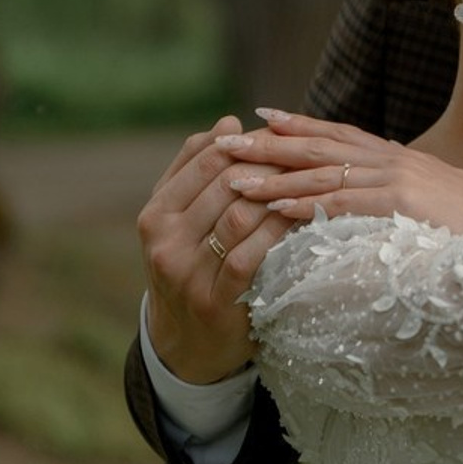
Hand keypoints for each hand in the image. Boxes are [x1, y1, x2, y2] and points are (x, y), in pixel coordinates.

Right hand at [137, 116, 291, 383]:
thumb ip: (196, 168)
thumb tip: (229, 120)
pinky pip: (252, 255)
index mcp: (155, 215)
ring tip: (308, 182)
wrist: (185, 343)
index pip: (205, 159)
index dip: (246, 142)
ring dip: (279, 194)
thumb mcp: (179, 218)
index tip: (278, 136)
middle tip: (304, 155)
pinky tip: (302, 220)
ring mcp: (187, 274)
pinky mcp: (215, 302)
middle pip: (225, 182)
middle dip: (269, 164)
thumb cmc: (189, 264)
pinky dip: (279, 232)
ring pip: (240, 215)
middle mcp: (164, 242)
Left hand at [214, 109, 462, 233]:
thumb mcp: (434, 199)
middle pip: (319, 147)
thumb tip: (375, 197)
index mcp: (398, 158)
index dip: (299, 125)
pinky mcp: (401, 204)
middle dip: (270, 146)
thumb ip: (400, 192)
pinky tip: (276, 207)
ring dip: (274, 177)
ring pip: (321, 173)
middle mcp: (392, 160)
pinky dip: (306, 203)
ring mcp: (396, 179)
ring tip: (234, 179)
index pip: (338, 134)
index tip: (261, 118)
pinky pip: (343, 202)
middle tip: (226, 143)